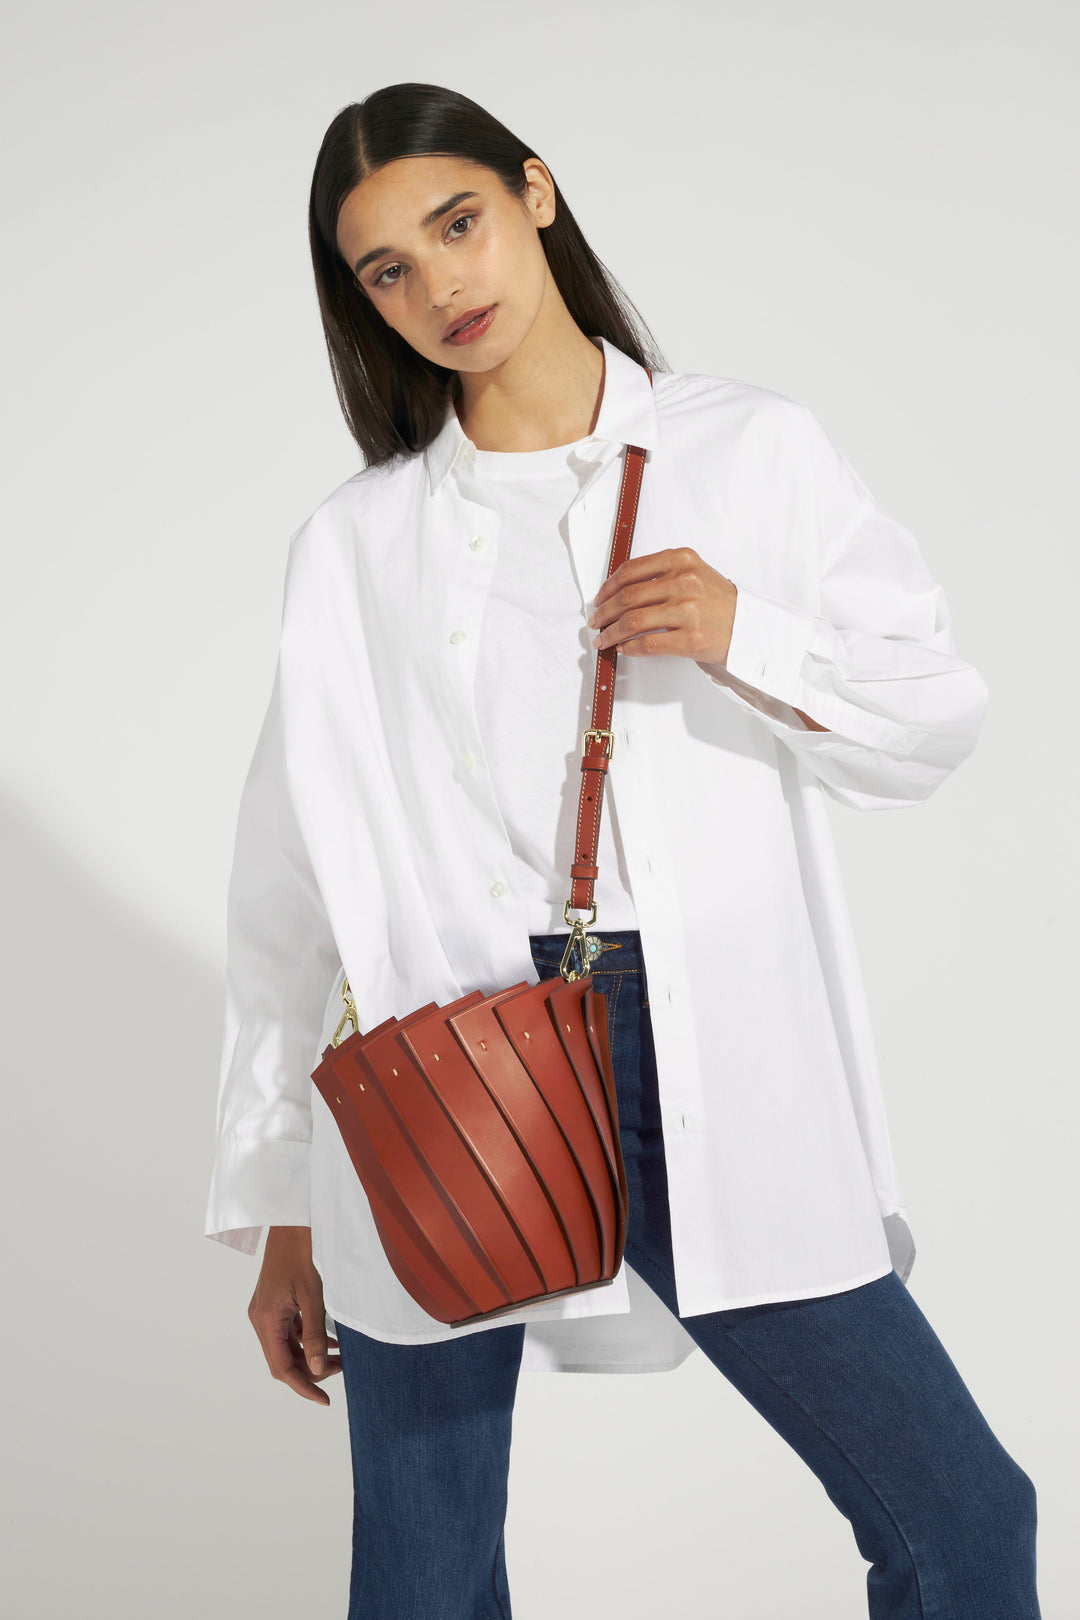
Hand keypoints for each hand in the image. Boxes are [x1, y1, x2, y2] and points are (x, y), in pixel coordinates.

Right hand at [248, 1225, 342, 1405]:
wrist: (291, 1223)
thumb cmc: (301, 1253)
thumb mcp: (313, 1295)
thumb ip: (314, 1333)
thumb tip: (318, 1368)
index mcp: (265, 1320)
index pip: (282, 1367)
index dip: (303, 1386)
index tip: (324, 1400)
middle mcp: (261, 1319)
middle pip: (283, 1360)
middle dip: (311, 1370)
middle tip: (341, 1370)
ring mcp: (266, 1312)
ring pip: (287, 1347)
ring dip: (311, 1355)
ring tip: (341, 1358)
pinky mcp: (274, 1304)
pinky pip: (290, 1331)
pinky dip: (308, 1339)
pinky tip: (331, 1340)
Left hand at [586, 547, 736, 665]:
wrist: (749, 626)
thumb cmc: (718, 603)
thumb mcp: (693, 573)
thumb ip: (661, 574)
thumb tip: (619, 590)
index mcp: (681, 560)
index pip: (632, 570)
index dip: (608, 586)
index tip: (599, 598)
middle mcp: (684, 582)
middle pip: (628, 597)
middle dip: (604, 612)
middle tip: (596, 621)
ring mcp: (688, 611)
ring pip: (633, 621)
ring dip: (611, 632)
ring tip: (602, 638)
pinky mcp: (690, 639)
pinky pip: (648, 643)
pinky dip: (629, 647)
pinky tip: (623, 648)